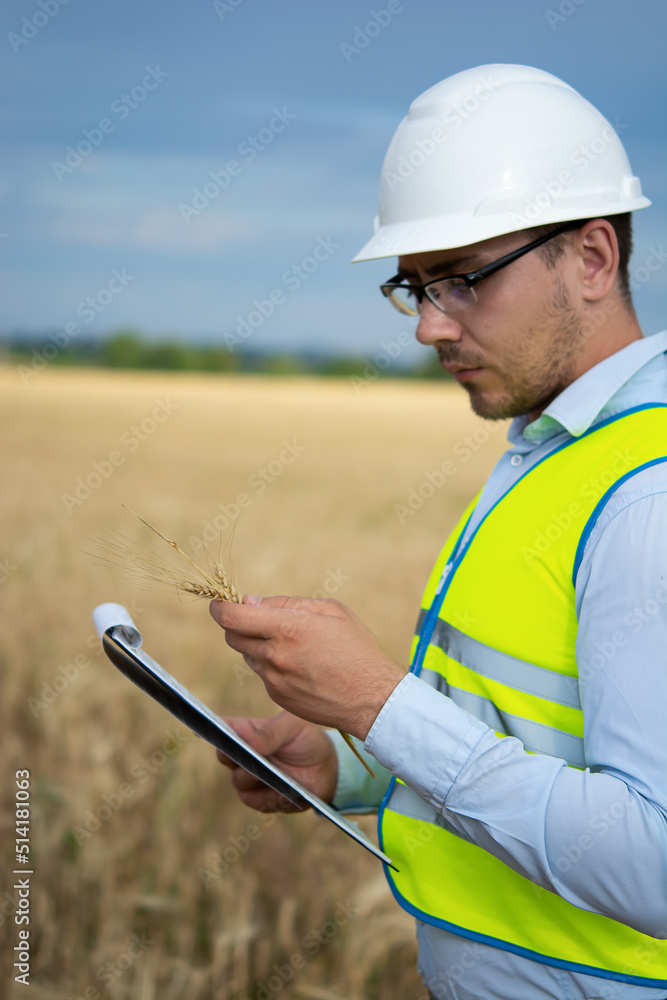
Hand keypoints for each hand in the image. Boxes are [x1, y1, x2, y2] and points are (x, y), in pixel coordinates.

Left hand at [209, 595, 404, 739]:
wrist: (372, 698)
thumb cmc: (356, 647)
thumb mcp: (331, 611)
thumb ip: (287, 603)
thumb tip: (251, 602)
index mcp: (287, 629)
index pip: (232, 617)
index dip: (219, 608)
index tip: (219, 604)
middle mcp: (275, 656)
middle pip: (233, 636)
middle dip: (239, 625)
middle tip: (259, 620)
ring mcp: (274, 680)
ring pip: (248, 655)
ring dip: (258, 646)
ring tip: (292, 645)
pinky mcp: (278, 697)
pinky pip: (264, 674)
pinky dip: (273, 666)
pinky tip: (300, 666)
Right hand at [217, 711, 337, 812]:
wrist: (327, 768)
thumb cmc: (307, 739)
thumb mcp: (294, 727)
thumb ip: (271, 732)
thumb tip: (245, 738)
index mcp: (248, 731)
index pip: (222, 728)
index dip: (207, 727)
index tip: (198, 729)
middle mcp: (243, 754)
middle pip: (224, 755)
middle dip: (234, 755)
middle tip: (248, 754)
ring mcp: (249, 778)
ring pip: (238, 781)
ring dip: (253, 778)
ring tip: (270, 775)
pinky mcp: (261, 799)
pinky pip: (255, 801)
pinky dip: (269, 797)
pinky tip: (284, 791)